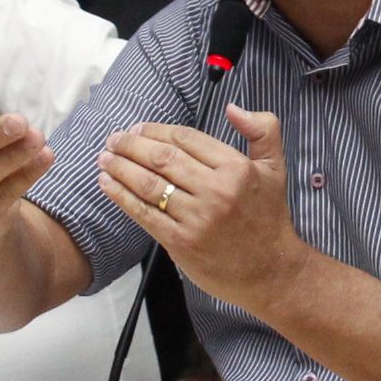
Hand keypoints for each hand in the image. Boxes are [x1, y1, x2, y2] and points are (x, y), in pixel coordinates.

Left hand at [97, 105, 304, 315]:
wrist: (271, 272)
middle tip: (114, 140)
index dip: (155, 130)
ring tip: (105, 159)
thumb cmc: (269, 219)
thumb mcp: (275, 168)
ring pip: (149, 184)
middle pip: (162, 158)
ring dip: (120, 168)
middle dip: (131, 145)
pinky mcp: (181, 243)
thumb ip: (262, 130)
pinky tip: (108, 185)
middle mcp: (216, 191)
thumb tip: (232, 108)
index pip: (185, 138)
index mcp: (236, 168)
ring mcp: (197, 218)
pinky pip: (145, 214)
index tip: (137, 129)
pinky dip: (122, 197)